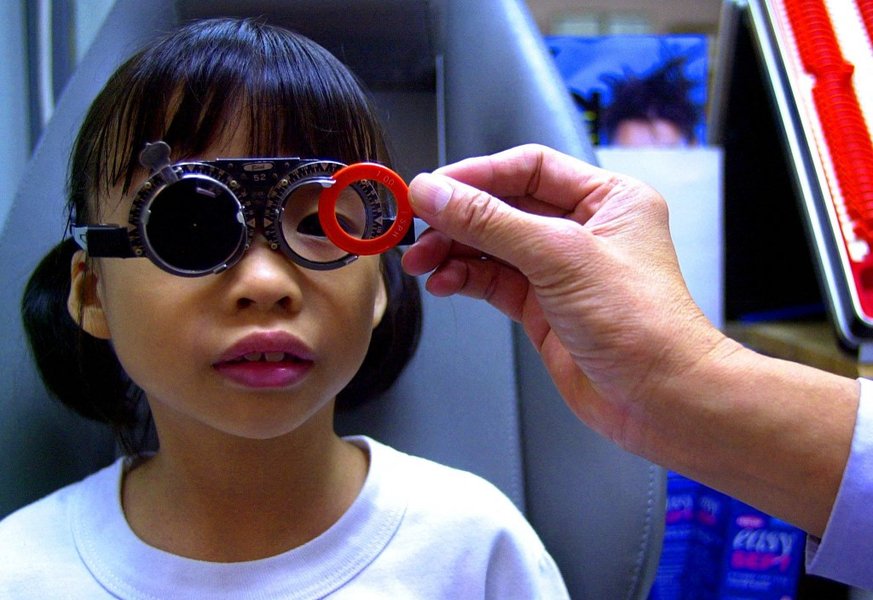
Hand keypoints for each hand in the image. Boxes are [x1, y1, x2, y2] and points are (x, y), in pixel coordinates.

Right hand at [402, 144, 731, 455]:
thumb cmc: (644, 325)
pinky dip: (464, 279)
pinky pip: (493, 281)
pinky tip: (444, 282)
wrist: (661, 399)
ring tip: (421, 261)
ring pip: (493, 246)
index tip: (432, 188)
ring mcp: (561, 271)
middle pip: (505, 207)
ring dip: (454, 250)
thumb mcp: (560, 257)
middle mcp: (584, 230)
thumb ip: (491, 223)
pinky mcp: (543, 308)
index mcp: (607, 199)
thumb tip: (436, 194)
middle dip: (458, 217)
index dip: (477, 175)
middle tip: (417, 227)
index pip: (529, 168)